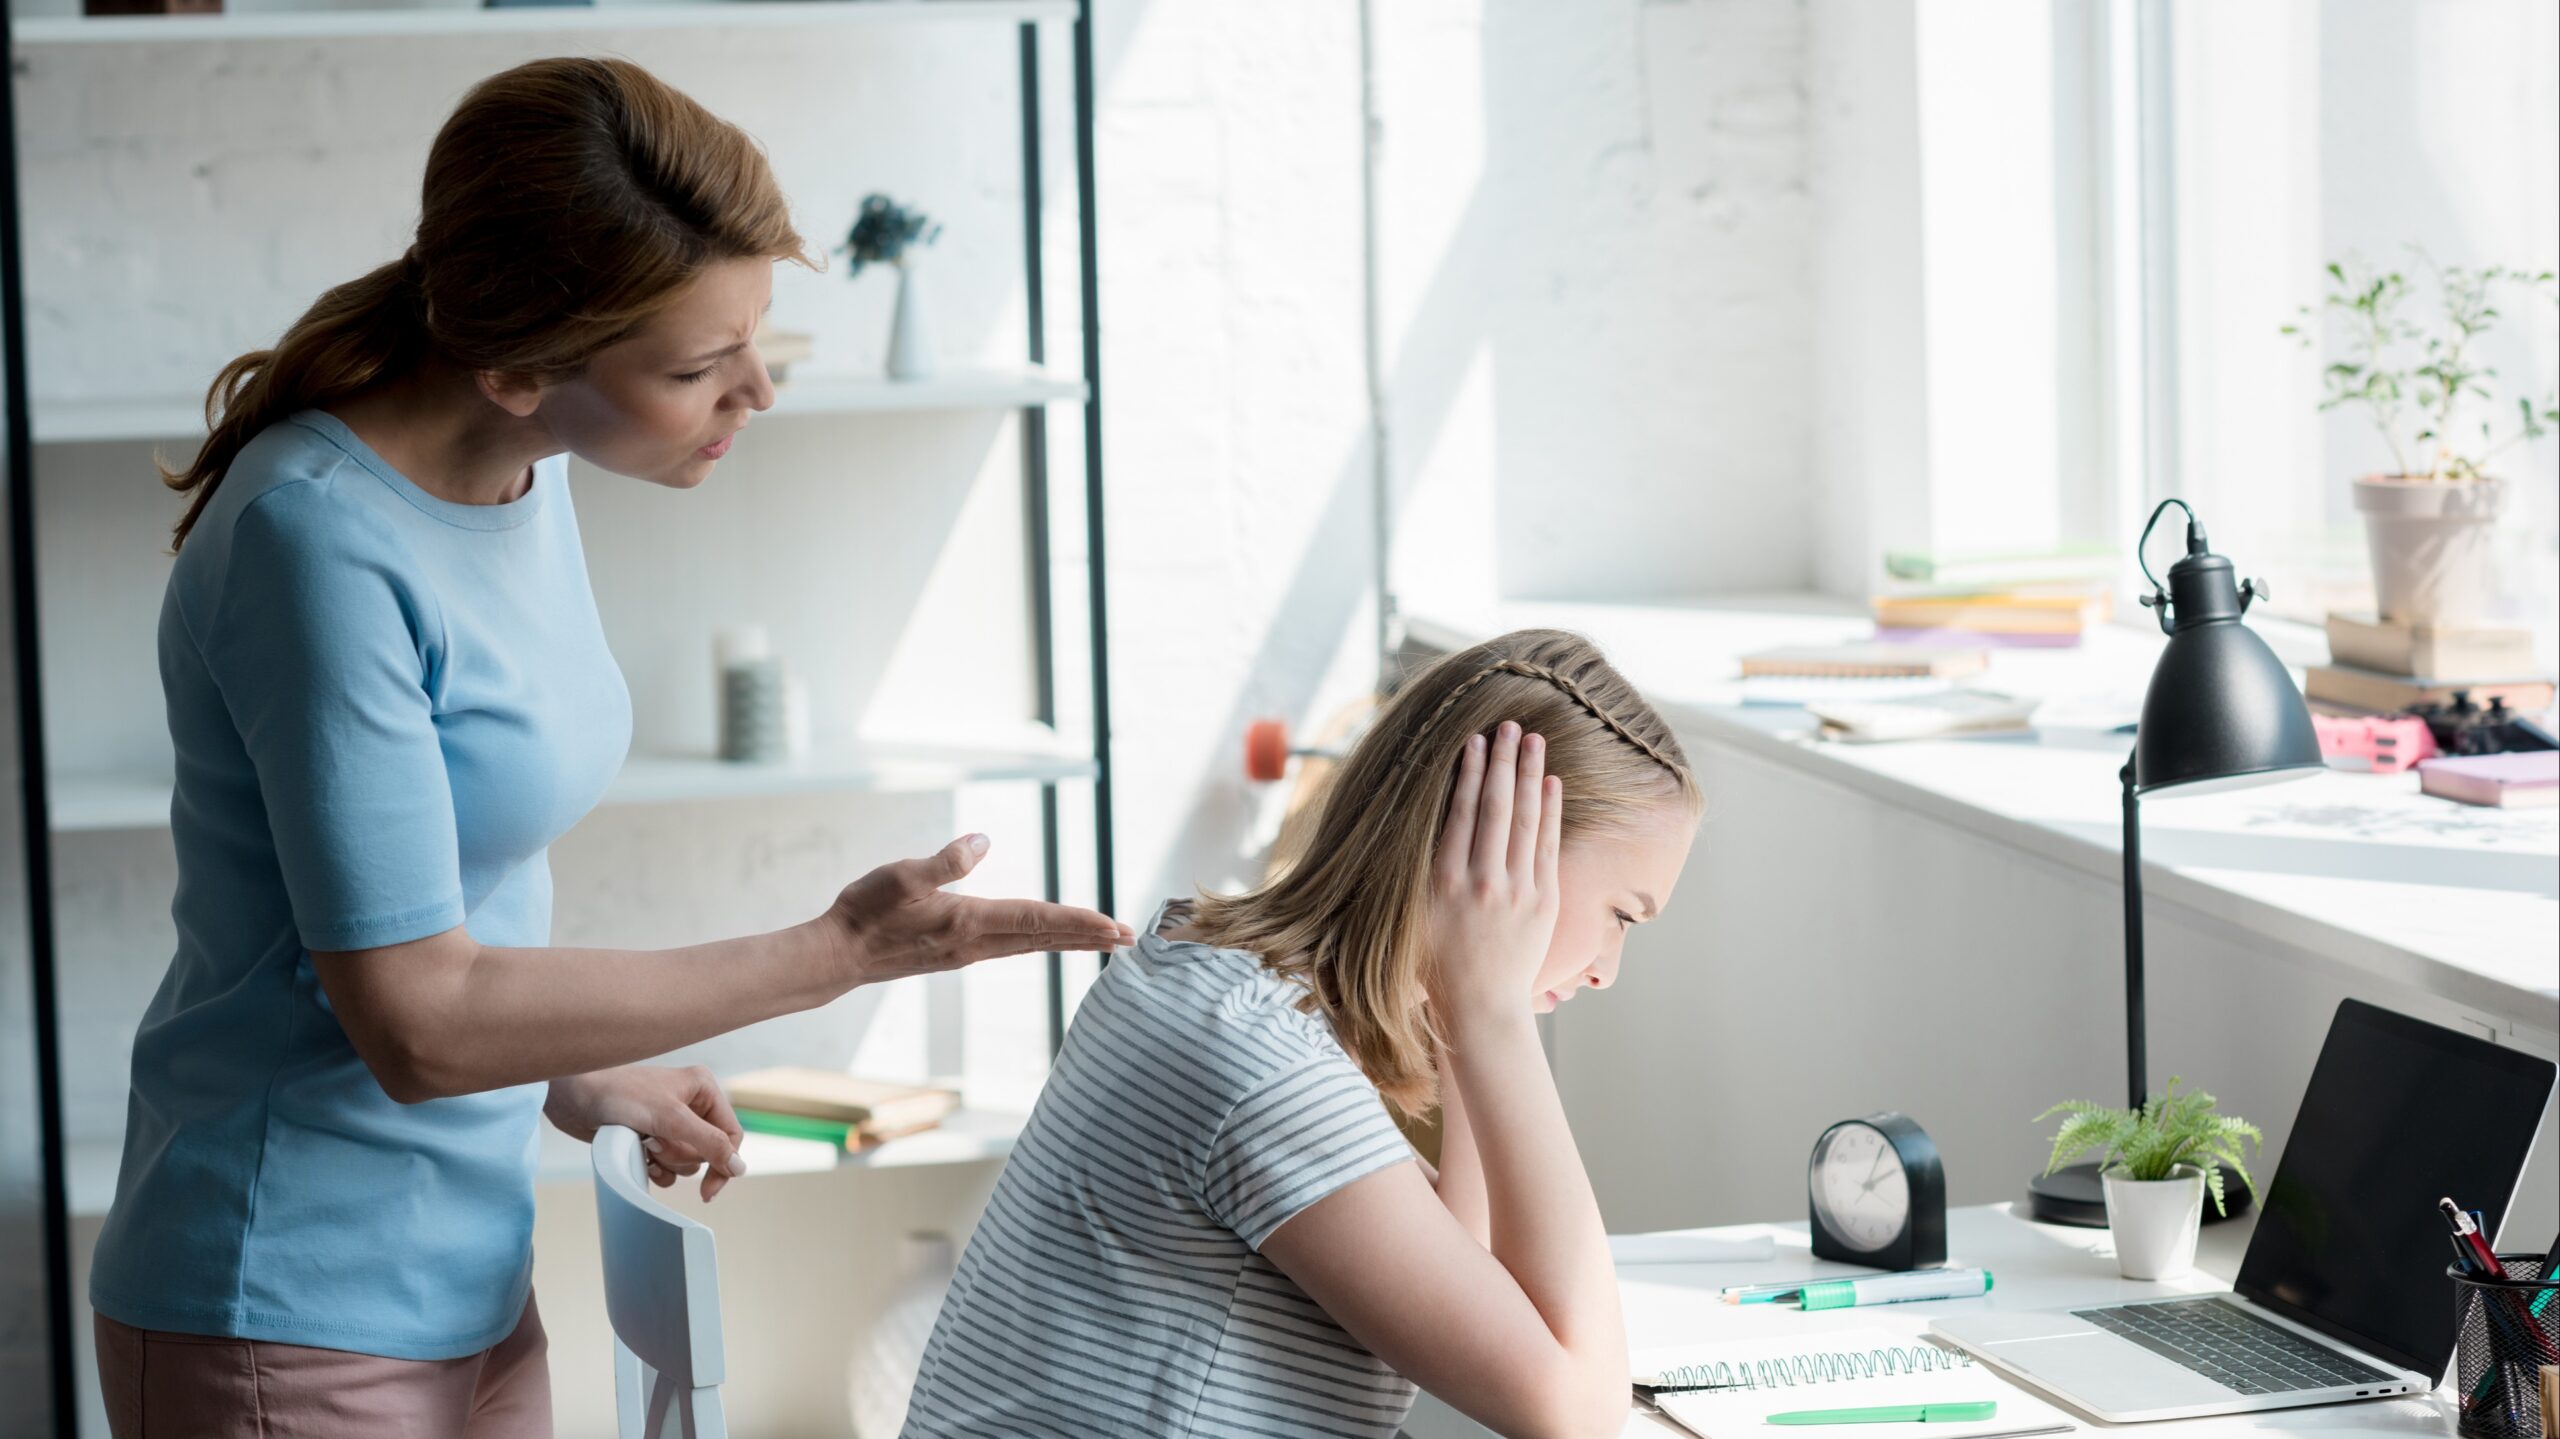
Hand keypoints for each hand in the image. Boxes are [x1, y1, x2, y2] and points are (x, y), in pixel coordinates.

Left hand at [545, 1065, 746, 1200]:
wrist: (573, 1096)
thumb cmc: (619, 1094)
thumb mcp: (671, 1118)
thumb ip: (710, 1143)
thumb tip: (740, 1168)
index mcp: (703, 1089)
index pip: (730, 1135)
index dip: (723, 1163)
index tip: (708, 1191)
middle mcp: (689, 1105)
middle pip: (706, 1152)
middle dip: (680, 1155)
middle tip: (656, 1142)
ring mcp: (668, 1124)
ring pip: (686, 1163)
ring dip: (665, 1161)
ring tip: (643, 1143)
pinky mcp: (649, 1139)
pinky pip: (666, 1169)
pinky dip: (653, 1169)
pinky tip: (637, 1156)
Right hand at [825, 834, 1133, 985]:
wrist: (838, 955)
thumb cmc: (865, 912)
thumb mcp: (901, 876)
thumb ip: (945, 861)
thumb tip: (984, 840)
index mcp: (968, 922)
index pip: (1036, 920)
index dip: (1077, 922)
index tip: (1112, 926)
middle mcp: (976, 943)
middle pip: (1044, 937)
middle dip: (1088, 937)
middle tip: (1128, 939)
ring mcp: (967, 952)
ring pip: (1031, 945)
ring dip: (1068, 941)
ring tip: (1101, 941)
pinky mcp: (956, 954)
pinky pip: (1013, 947)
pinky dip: (1040, 942)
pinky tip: (1047, 940)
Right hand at [1425, 721, 1561, 1028]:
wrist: (1480, 1008)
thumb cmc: (1434, 965)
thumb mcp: (1410, 916)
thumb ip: (1415, 872)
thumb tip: (1411, 824)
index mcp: (1444, 882)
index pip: (1461, 813)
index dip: (1469, 773)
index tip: (1475, 741)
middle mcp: (1482, 881)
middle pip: (1495, 807)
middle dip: (1503, 761)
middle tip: (1510, 725)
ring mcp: (1517, 891)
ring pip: (1525, 820)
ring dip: (1530, 775)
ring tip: (1534, 740)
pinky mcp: (1543, 902)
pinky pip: (1547, 847)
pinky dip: (1550, 812)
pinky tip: (1551, 783)